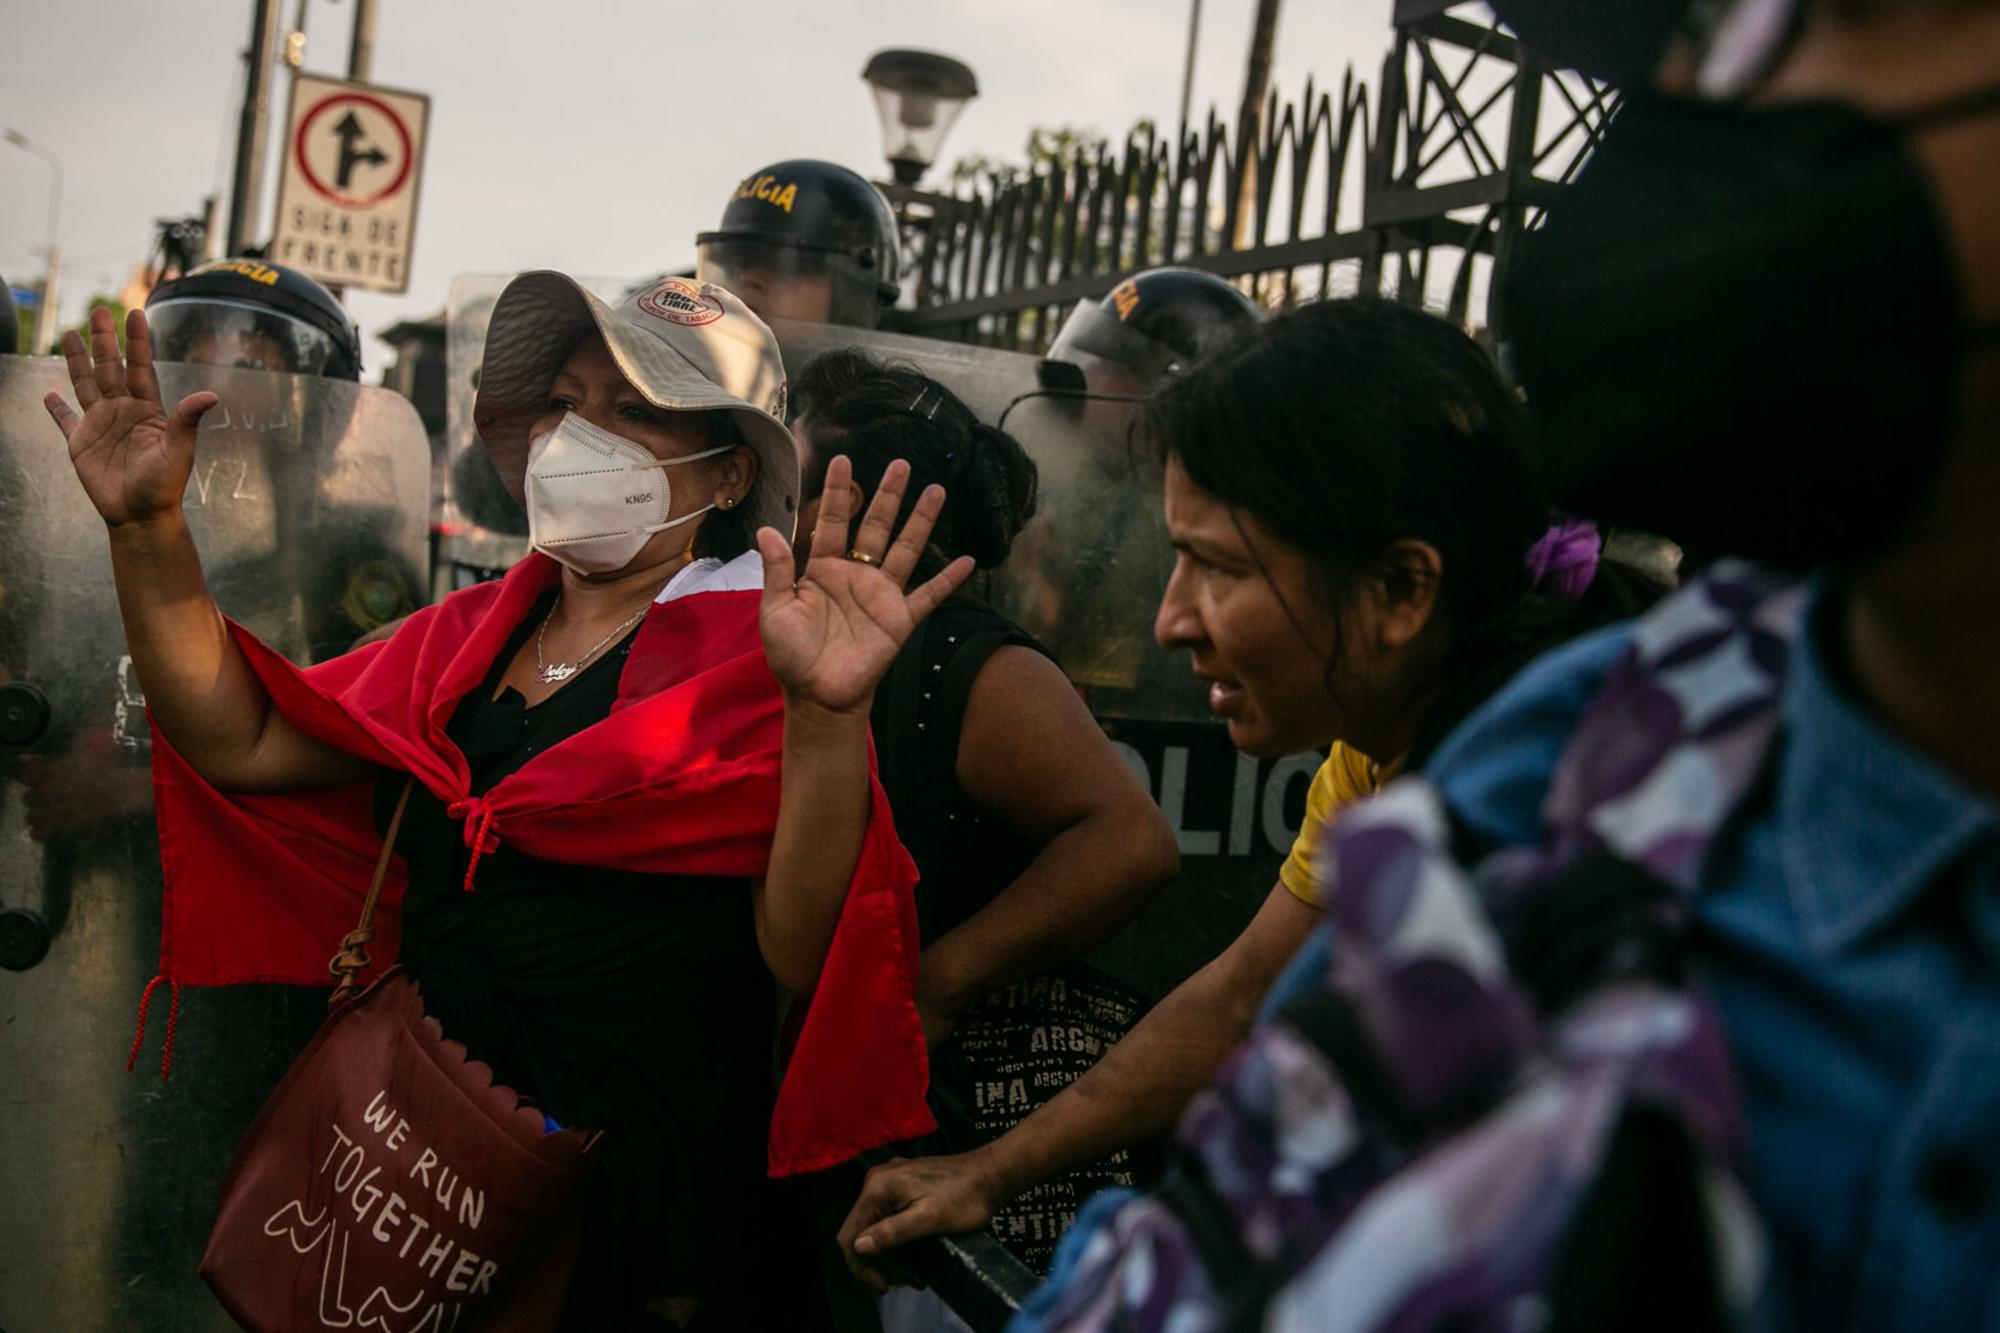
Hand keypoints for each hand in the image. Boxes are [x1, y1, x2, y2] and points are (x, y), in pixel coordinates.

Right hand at [43, 307, 217, 529]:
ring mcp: (100, 425)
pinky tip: (49, 392)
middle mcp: (123, 411)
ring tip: (72, 334)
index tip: (136, 312)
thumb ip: (188, 421)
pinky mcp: (81, 443)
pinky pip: (65, 420)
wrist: (141, 515)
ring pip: (86, 384)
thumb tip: (211, 396)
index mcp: (147, 410)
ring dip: (78, 361)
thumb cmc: (165, 486)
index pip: (141, 367)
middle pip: (110, 368)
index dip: (137, 341)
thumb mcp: (179, 451)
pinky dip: (56, 407)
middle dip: (105, 341)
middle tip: (100, 310)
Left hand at [755, 455, 974, 716]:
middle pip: (875, 526)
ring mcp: (880, 596)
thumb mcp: (775, 610)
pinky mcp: (899, 620)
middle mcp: (855, 575)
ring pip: (905, 549)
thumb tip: (767, 530)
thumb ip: (777, 570)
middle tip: (900, 463)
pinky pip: (928, 596)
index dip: (837, 492)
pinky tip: (968, 562)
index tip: (843, 461)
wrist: (817, 695)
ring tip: (936, 490)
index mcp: (822, 569)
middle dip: (887, 495)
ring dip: (921, 521)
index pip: (832, 522)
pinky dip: (948, 580)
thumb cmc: (792, 655)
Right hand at [835, 1150, 1005, 1290]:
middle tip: (910, 1281)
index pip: (850, 1234)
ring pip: (877, 1228)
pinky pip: (889, 1219)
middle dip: (882, 1263)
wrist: (990, 1174)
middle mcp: (877, 1181)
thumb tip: (858, 1247)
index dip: (860, 1266)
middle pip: (863, 1233)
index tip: (884, 1287)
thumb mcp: (929, 1220)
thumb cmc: (964, 1197)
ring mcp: (890, 1182)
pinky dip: (899, 1241)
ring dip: (892, 1256)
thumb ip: (892, 1232)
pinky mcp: (903, 1186)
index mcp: (878, 1187)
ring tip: (916, 1275)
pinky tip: (916, 1257)